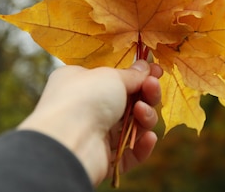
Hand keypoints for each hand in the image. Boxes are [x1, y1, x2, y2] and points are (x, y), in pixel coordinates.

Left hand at [17, 60, 161, 185]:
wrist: (67, 141)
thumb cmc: (84, 98)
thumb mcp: (111, 76)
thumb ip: (132, 74)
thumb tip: (145, 66)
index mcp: (80, 82)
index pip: (114, 78)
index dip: (137, 75)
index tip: (156, 70)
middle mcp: (85, 107)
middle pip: (126, 101)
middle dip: (145, 94)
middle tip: (152, 87)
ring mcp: (93, 134)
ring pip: (130, 127)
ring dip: (144, 117)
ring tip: (142, 112)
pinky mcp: (101, 159)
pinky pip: (128, 153)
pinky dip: (141, 146)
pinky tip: (148, 137)